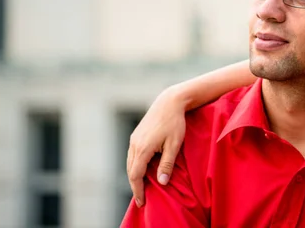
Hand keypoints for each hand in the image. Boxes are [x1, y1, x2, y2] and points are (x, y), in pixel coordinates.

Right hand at [126, 85, 186, 206]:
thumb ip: (167, 164)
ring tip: (142, 187)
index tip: (142, 202)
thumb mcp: (174, 145)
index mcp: (143, 148)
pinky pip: (132, 155)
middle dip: (135, 186)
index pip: (136, 175)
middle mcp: (135, 144)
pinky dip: (135, 166)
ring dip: (134, 176)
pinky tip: (142, 170)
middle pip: (130, 171)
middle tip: (142, 199)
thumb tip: (162, 182)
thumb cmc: (175, 123)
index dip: (138, 190)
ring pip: (130, 163)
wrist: (169, 102)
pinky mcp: (136, 135)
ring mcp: (134, 139)